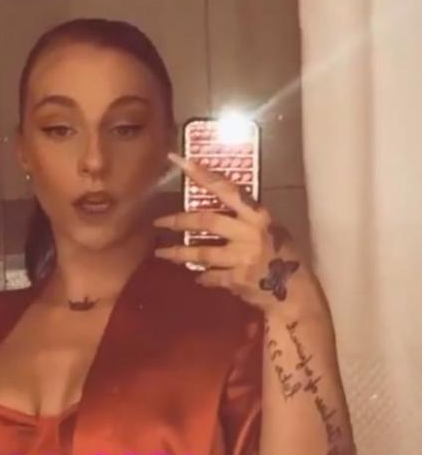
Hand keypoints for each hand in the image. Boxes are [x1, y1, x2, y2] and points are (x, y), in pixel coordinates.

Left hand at [154, 152, 325, 318]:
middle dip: (179, 220)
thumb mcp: (272, 229)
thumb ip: (247, 219)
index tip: (180, 161)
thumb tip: (218, 206)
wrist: (296, 293)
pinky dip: (202, 275)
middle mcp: (249, 234)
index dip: (203, 175)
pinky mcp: (237, 280)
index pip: (227, 189)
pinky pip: (211, 275)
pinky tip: (196, 275)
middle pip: (207, 221)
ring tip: (162, 253)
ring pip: (202, 252)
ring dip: (179, 253)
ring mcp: (242, 258)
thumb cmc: (285, 256)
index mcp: (258, 215)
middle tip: (159, 222)